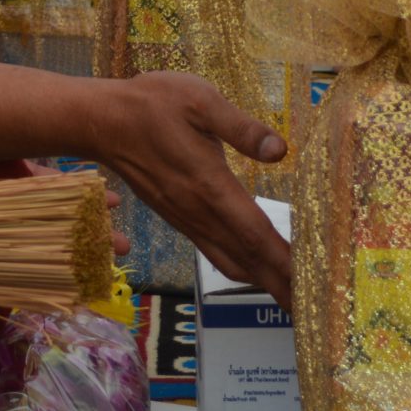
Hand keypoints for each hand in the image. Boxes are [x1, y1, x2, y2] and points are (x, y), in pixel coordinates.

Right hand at [90, 72, 291, 305]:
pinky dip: (238, 265)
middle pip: (245, 258)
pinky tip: (251, 265)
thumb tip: (279, 151)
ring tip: (286, 293)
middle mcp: (198, 211)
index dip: (283, 261)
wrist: (102, 122)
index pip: (255, 233)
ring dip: (259, 280)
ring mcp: (184, 218)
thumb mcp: (201, 101)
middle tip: (309, 309)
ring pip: (227, 260)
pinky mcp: (176, 216)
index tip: (309, 285)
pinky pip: (211, 250)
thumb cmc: (152, 104)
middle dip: (278, 284)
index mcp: (210, 185)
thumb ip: (242, 128)